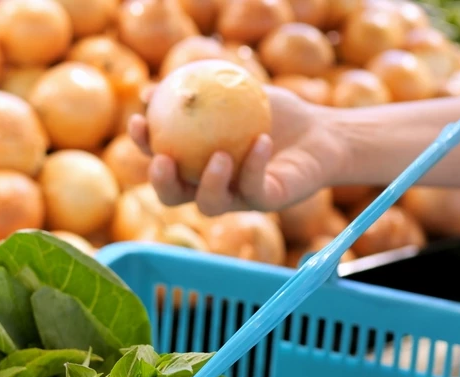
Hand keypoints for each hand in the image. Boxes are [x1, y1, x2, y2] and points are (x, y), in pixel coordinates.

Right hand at [128, 84, 349, 215]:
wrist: (319, 133)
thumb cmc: (273, 112)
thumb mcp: (235, 92)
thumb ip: (197, 89)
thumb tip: (150, 89)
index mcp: (196, 165)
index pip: (160, 160)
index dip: (143, 147)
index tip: (139, 121)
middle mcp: (211, 187)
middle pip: (174, 197)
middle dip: (162, 183)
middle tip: (163, 160)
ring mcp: (237, 198)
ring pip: (211, 204)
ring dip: (210, 183)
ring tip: (219, 156)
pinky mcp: (266, 202)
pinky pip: (255, 187)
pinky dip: (256, 164)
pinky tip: (261, 140)